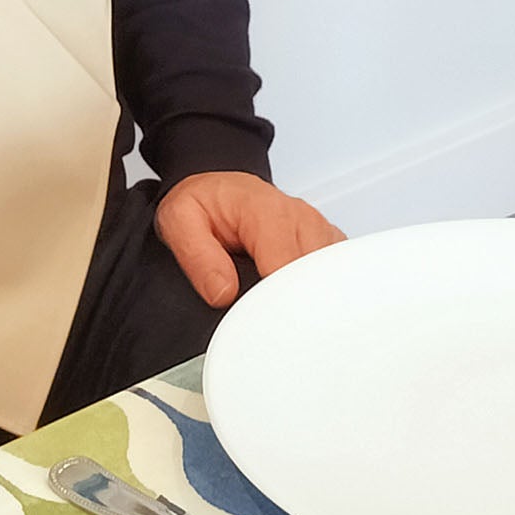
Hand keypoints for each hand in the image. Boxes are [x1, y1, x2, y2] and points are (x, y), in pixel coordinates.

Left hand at [154, 170, 344, 307]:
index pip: (287, 271)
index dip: (275, 305)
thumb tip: (223, 293)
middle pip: (315, 280)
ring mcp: (319, 231)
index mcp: (268, 213)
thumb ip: (199, 258)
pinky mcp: (328, 244)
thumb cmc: (204, 202)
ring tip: (279, 311)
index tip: (261, 326)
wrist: (217, 188)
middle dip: (293, 308)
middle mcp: (301, 219)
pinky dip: (320, 294)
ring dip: (308, 302)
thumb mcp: (179, 221)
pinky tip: (297, 300)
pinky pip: (335, 278)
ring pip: (330, 282)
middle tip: (265, 325)